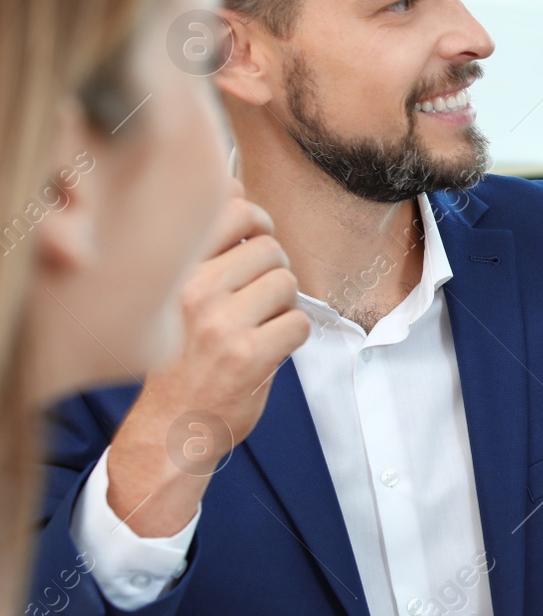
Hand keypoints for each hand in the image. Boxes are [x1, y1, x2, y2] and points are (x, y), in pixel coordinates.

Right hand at [105, 182, 310, 535]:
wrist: (170, 428)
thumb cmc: (179, 357)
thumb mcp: (176, 293)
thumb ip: (206, 246)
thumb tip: (237, 188)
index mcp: (174, 269)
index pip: (230, 207)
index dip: (253, 222)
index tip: (250, 241)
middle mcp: (193, 290)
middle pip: (270, 247)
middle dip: (274, 271)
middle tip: (256, 300)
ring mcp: (221, 323)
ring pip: (287, 283)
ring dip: (284, 306)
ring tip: (257, 326)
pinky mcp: (249, 354)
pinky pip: (299, 323)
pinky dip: (292, 337)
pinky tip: (266, 350)